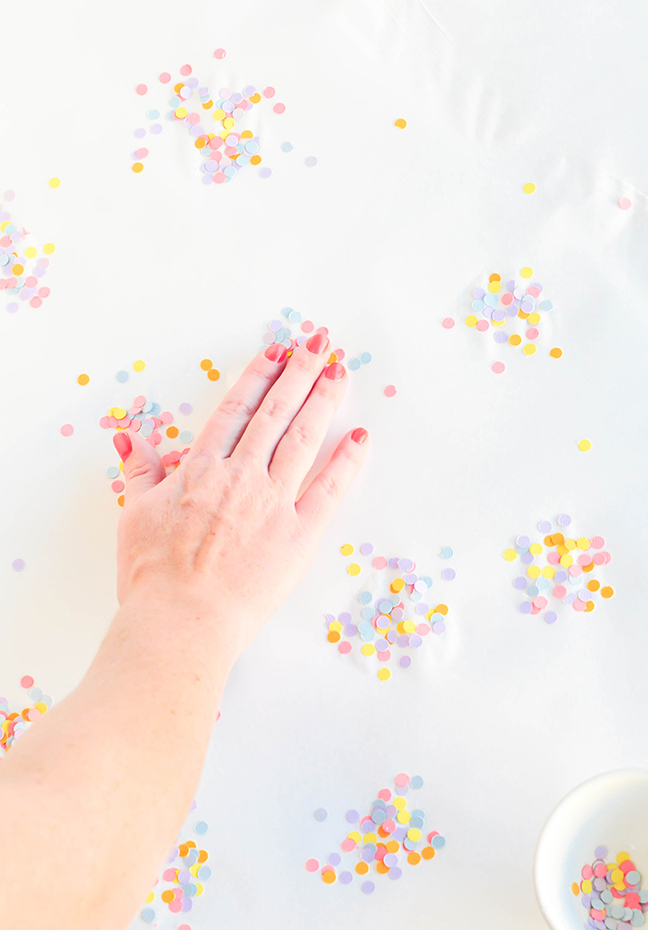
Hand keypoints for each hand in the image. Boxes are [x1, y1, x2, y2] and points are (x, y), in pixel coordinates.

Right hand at [112, 334, 367, 663]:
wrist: (180, 622)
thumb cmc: (154, 575)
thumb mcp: (135, 515)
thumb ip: (140, 471)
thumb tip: (130, 437)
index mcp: (201, 469)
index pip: (235, 409)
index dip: (259, 376)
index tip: (278, 352)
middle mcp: (241, 476)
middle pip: (275, 413)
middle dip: (299, 374)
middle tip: (319, 345)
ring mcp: (273, 503)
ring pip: (303, 440)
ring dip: (323, 402)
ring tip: (339, 372)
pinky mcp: (298, 534)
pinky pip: (329, 490)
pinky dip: (346, 462)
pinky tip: (359, 438)